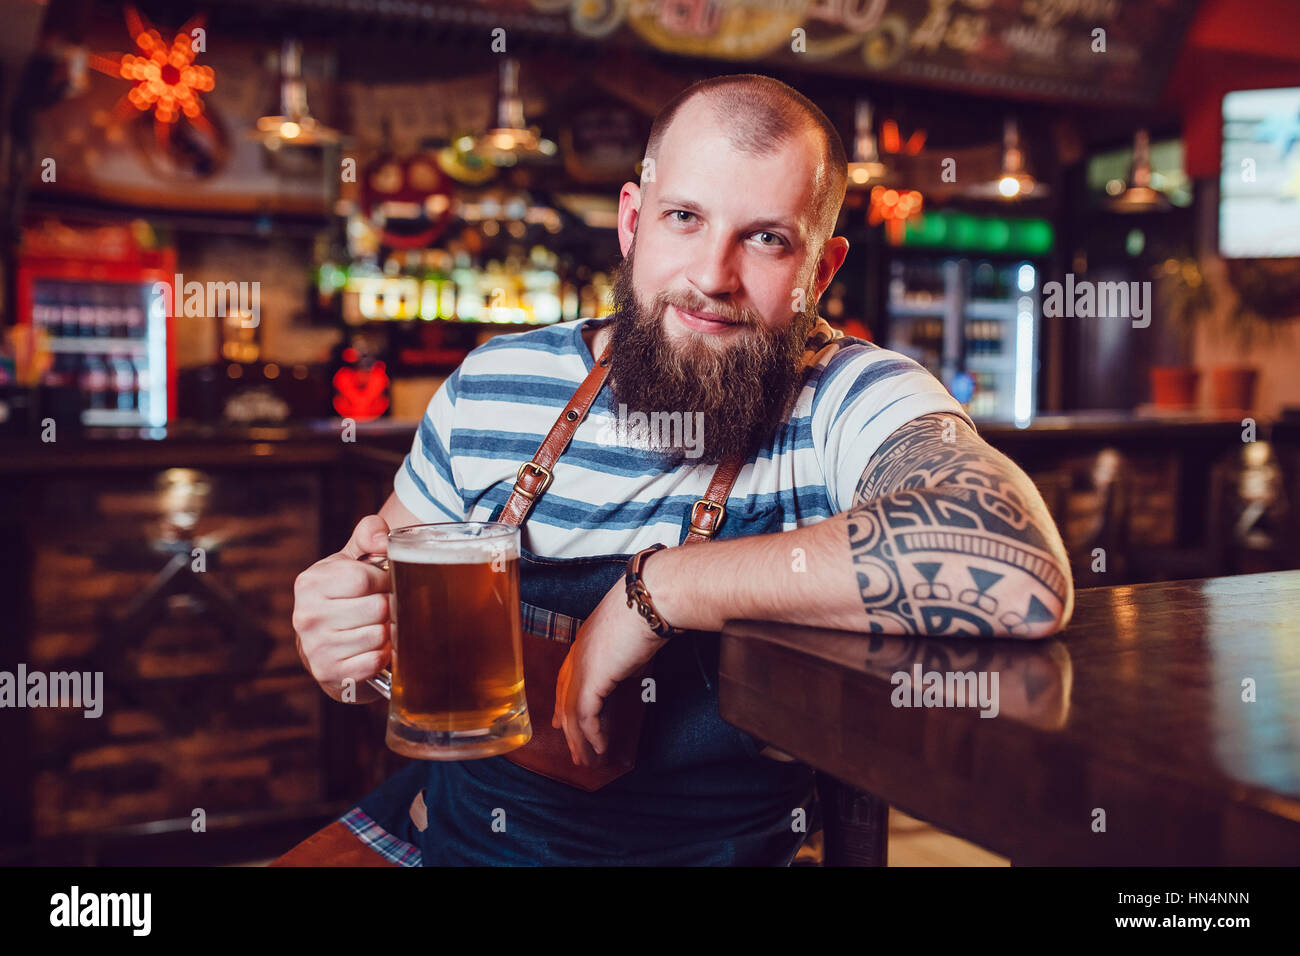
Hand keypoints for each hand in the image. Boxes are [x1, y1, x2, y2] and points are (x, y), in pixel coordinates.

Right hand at [292, 514, 392, 702]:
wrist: (329, 644)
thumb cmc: (346, 594)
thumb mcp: (353, 559)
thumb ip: (369, 534)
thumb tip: (383, 539)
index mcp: (310, 582)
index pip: (364, 578)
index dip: (385, 580)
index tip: (385, 583)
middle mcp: (306, 616)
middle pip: (377, 608)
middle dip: (390, 607)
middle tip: (387, 607)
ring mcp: (315, 648)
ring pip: (379, 636)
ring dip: (389, 632)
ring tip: (381, 626)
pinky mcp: (329, 673)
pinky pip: (375, 661)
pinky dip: (384, 655)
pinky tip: (377, 648)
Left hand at [552, 574, 668, 766]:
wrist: (651, 601)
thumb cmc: (648, 610)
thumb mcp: (632, 637)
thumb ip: (624, 658)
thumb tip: (628, 672)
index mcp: (585, 641)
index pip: (566, 678)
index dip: (563, 702)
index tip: (561, 721)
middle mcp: (577, 654)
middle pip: (564, 698)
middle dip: (569, 728)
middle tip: (573, 751)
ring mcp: (581, 667)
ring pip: (572, 712)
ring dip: (579, 740)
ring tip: (586, 760)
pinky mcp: (591, 680)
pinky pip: (586, 716)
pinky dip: (592, 735)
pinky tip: (599, 747)